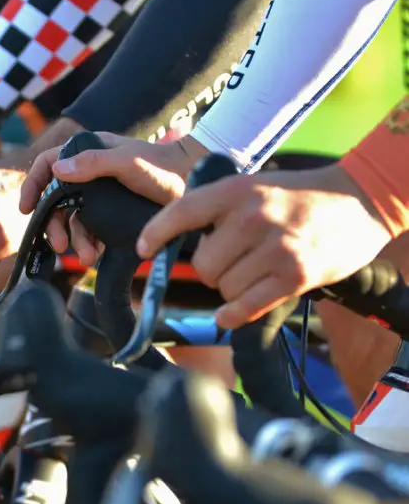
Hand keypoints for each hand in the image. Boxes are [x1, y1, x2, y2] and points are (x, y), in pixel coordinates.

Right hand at [18, 133, 207, 262]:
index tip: (26, 209)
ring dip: (75, 240)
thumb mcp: (126, 163)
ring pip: (74, 218)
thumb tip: (57, 170)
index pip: (47, 164)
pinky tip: (97, 255)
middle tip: (59, 246)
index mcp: (87, 152)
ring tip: (86, 258)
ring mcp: (100, 193)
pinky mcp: (113, 211)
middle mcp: (89, 172)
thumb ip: (92, 163)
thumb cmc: (162, 167)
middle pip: (56, 199)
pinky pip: (92, 229)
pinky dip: (91, 243)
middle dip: (55, 224)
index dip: (33, 185)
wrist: (195, 183)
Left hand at [136, 165, 392, 328]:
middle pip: (202, 264)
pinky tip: (228, 315)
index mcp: (237, 191)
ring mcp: (276, 249)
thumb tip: (174, 239)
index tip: (142, 248)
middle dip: (209, 270)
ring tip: (251, 273)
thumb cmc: (298, 196)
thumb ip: (218, 209)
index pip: (181, 213)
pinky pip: (247, 307)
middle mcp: (253, 219)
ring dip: (230, 288)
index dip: (156, 234)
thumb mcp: (254, 187)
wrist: (361, 200)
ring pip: (224, 287)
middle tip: (229, 261)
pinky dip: (233, 315)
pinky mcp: (295, 277)